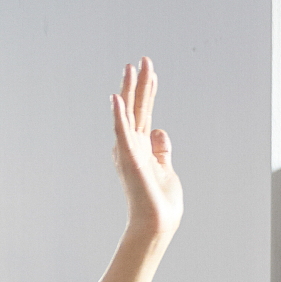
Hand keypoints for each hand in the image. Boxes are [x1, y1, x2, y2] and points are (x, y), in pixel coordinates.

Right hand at [111, 58, 181, 242]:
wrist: (157, 222)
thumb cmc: (160, 200)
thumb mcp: (165, 167)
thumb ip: (161, 149)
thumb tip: (160, 130)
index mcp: (141, 145)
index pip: (144, 112)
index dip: (148, 91)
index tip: (151, 71)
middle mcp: (132, 144)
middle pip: (136, 107)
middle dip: (140, 83)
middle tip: (143, 59)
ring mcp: (129, 150)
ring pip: (128, 114)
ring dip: (128, 90)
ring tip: (130, 67)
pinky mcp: (129, 159)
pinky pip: (122, 133)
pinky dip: (118, 115)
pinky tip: (116, 98)